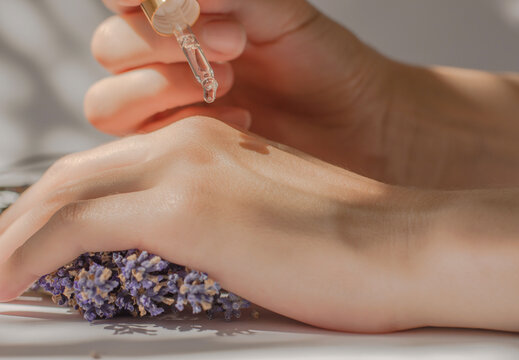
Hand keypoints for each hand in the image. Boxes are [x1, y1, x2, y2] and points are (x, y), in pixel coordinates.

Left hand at [0, 117, 429, 332]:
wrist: (403, 245)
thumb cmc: (346, 248)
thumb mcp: (261, 229)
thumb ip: (212, 230)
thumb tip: (183, 257)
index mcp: (205, 147)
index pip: (106, 171)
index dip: (57, 208)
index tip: (31, 245)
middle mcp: (187, 145)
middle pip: (72, 175)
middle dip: (19, 219)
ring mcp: (185, 169)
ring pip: (63, 194)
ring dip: (14, 237)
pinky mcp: (188, 207)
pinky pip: (76, 226)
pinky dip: (29, 254)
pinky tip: (8, 285)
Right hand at [86, 0, 394, 177]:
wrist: (358, 122)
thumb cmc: (323, 63)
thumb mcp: (280, 14)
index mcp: (186, 20)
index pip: (123, 2)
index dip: (134, 1)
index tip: (182, 7)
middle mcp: (168, 63)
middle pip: (110, 50)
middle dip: (164, 43)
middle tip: (233, 45)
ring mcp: (171, 112)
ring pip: (108, 102)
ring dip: (164, 88)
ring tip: (231, 84)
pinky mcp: (181, 154)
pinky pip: (146, 143)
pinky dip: (186, 126)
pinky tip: (242, 119)